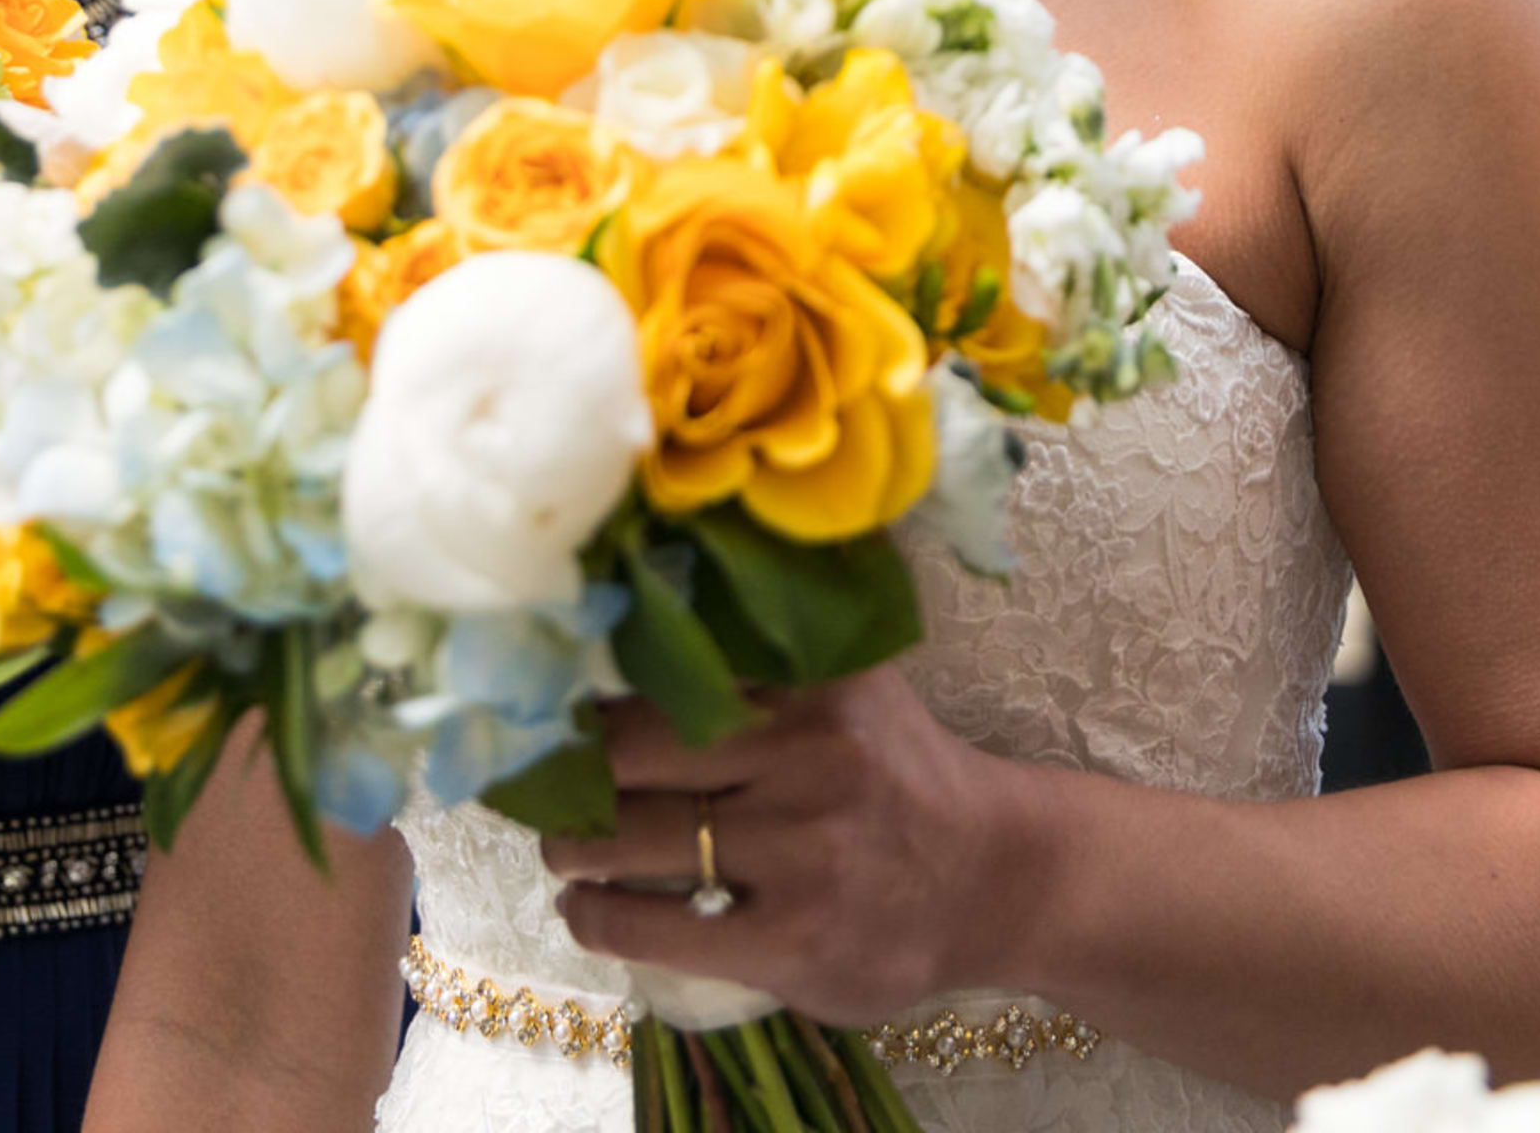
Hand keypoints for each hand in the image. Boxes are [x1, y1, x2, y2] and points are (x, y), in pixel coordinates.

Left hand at [541, 670, 1041, 1023]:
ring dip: (570, 848)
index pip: (667, 664)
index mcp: (819, 680)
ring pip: (629, 840)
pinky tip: (588, 910)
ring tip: (563, 849)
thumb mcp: (853, 685)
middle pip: (627, 751)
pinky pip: (652, 928)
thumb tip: (638, 599)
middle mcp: (811, 755)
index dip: (585, 685)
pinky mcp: (792, 940)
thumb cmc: (897, 775)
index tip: (542, 698)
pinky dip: (598, 919)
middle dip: (565, 773)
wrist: (997, 878)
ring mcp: (803, 853)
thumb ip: (764, 651)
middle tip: (544, 782)